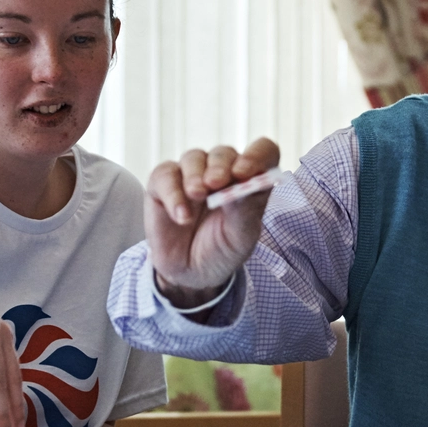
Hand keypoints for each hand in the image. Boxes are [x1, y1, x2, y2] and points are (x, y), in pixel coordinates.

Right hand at [145, 138, 280, 307]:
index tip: (245, 173)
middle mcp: (222, 171)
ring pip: (194, 158)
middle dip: (221, 167)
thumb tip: (243, 184)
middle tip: (216, 183)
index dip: (256, 155)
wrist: (190, 274)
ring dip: (195, 176)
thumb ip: (244, 209)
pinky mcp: (164, 182)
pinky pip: (167, 174)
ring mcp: (192, 174)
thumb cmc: (221, 251)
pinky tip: (181, 216)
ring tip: (197, 196)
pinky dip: (173, 193)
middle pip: (224, 154)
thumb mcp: (240, 237)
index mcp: (249, 180)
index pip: (263, 152)